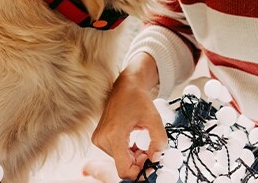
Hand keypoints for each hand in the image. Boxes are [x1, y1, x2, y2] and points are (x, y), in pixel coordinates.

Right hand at [91, 54, 167, 179]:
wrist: (127, 85)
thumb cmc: (138, 99)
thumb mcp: (154, 119)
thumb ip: (159, 141)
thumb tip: (156, 158)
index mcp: (113, 135)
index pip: (123, 169)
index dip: (139, 172)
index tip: (151, 167)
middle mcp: (102, 139)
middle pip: (123, 165)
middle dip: (139, 162)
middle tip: (151, 152)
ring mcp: (99, 139)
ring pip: (119, 160)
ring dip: (134, 157)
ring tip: (144, 143)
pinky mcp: (100, 138)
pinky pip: (116, 153)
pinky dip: (128, 152)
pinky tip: (136, 142)